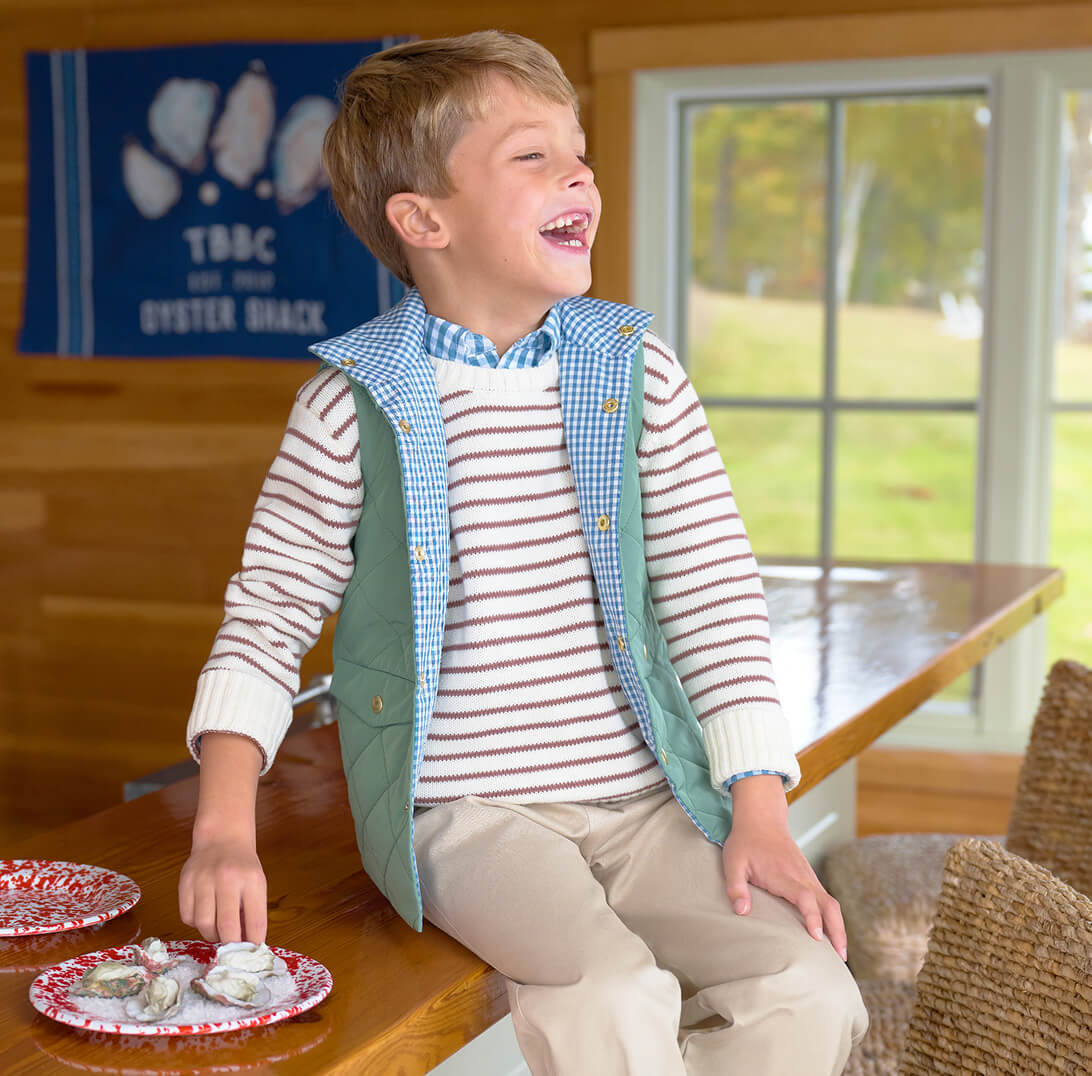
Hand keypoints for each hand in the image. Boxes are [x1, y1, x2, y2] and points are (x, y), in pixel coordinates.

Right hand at [178, 732, 265, 943]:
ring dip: (211, 935)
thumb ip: (253, 912)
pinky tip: (205, 915)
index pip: (255, 920)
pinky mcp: (185, 882)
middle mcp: (228, 879)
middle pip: (228, 926)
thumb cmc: (243, 867)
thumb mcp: (256, 884)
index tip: (251, 953)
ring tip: (217, 932)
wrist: (222, 838)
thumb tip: (248, 947)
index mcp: (252, 880)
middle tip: (231, 949)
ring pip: (204, 924)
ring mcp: (204, 880)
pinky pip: (187, 916)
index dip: (253, 942)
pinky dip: (196, 923)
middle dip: (231, 944)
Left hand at [722, 775, 846, 960]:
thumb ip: (736, 887)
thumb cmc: (745, 842)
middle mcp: (801, 875)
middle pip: (828, 904)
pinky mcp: (809, 876)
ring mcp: (808, 875)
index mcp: (783, 874)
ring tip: (840, 953)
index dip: (812, 917)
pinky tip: (831, 934)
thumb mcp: (732, 862)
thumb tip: (742, 911)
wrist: (761, 819)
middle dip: (837, 930)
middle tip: (840, 957)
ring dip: (838, 926)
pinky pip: (826, 898)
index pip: (804, 896)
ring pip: (831, 902)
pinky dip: (833, 917)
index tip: (816, 937)